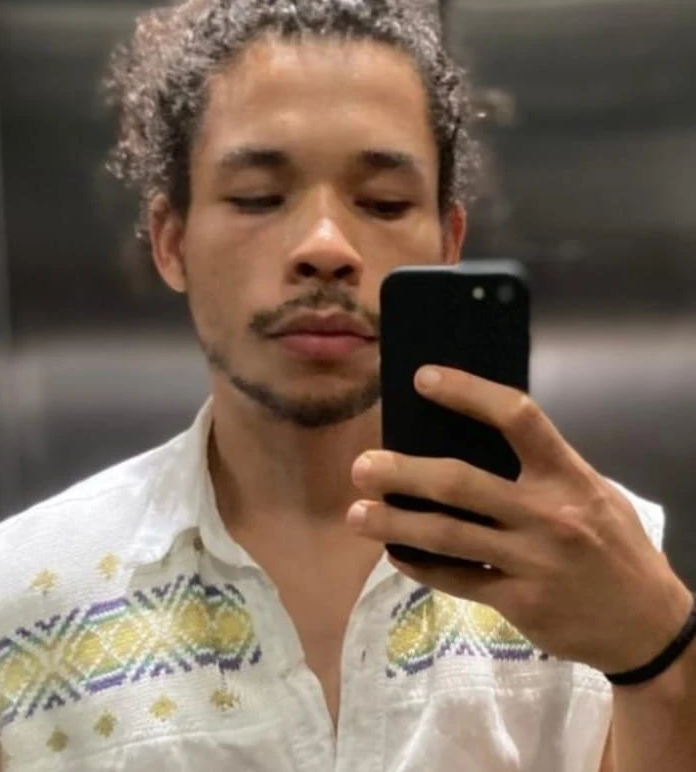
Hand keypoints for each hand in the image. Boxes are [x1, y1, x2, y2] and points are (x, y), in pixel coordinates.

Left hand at [347, 365, 691, 673]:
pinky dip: (419, 566)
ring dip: (394, 524)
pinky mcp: (519, 603)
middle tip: (363, 467)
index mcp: (569, 475)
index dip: (467, 392)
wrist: (650, 626)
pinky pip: (456, 579)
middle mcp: (548, 514)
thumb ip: (542, 470)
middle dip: (403, 473)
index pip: (517, 417)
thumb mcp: (594, 493)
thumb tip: (471, 441)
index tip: (422, 379)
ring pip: (447, 536)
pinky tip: (395, 554)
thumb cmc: (615, 546)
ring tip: (356, 515)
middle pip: (461, 483)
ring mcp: (532, 562)